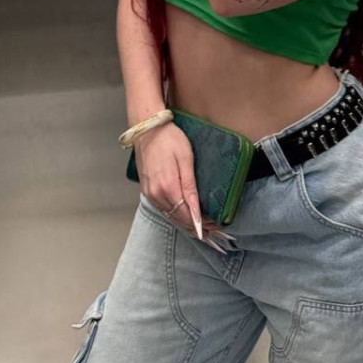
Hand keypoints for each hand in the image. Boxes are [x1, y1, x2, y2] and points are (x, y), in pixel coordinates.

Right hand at [135, 122, 237, 252]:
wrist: (147, 130)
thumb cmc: (169, 139)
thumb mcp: (185, 159)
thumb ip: (190, 187)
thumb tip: (196, 210)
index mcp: (168, 187)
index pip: (187, 214)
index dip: (201, 223)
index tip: (214, 227)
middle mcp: (157, 195)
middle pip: (178, 219)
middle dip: (196, 227)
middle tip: (212, 233)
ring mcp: (150, 194)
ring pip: (170, 216)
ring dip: (186, 224)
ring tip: (201, 230)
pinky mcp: (147, 191)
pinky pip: (163, 209)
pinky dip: (175, 216)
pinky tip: (184, 218)